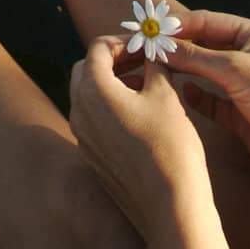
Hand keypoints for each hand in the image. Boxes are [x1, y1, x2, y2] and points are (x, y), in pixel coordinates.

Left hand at [70, 35, 211, 239]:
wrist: (170, 207)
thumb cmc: (169, 145)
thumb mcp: (166, 95)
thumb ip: (154, 66)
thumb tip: (152, 53)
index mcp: (93, 90)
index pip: (98, 48)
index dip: (123, 41)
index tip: (146, 45)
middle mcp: (79, 112)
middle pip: (86, 70)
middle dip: (113, 60)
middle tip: (142, 60)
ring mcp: (83, 138)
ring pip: (88, 97)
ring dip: (112, 84)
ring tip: (146, 85)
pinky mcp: (92, 158)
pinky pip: (94, 121)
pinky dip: (111, 108)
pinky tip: (141, 115)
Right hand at [165, 11, 249, 205]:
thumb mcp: (235, 71)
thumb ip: (195, 57)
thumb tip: (160, 46)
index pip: (206, 22)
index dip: (176, 26)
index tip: (146, 31)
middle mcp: (249, 59)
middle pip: (203, 46)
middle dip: (175, 47)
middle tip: (143, 50)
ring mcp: (245, 88)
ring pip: (205, 74)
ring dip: (182, 71)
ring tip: (153, 70)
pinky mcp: (242, 117)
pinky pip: (211, 102)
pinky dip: (195, 97)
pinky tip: (181, 94)